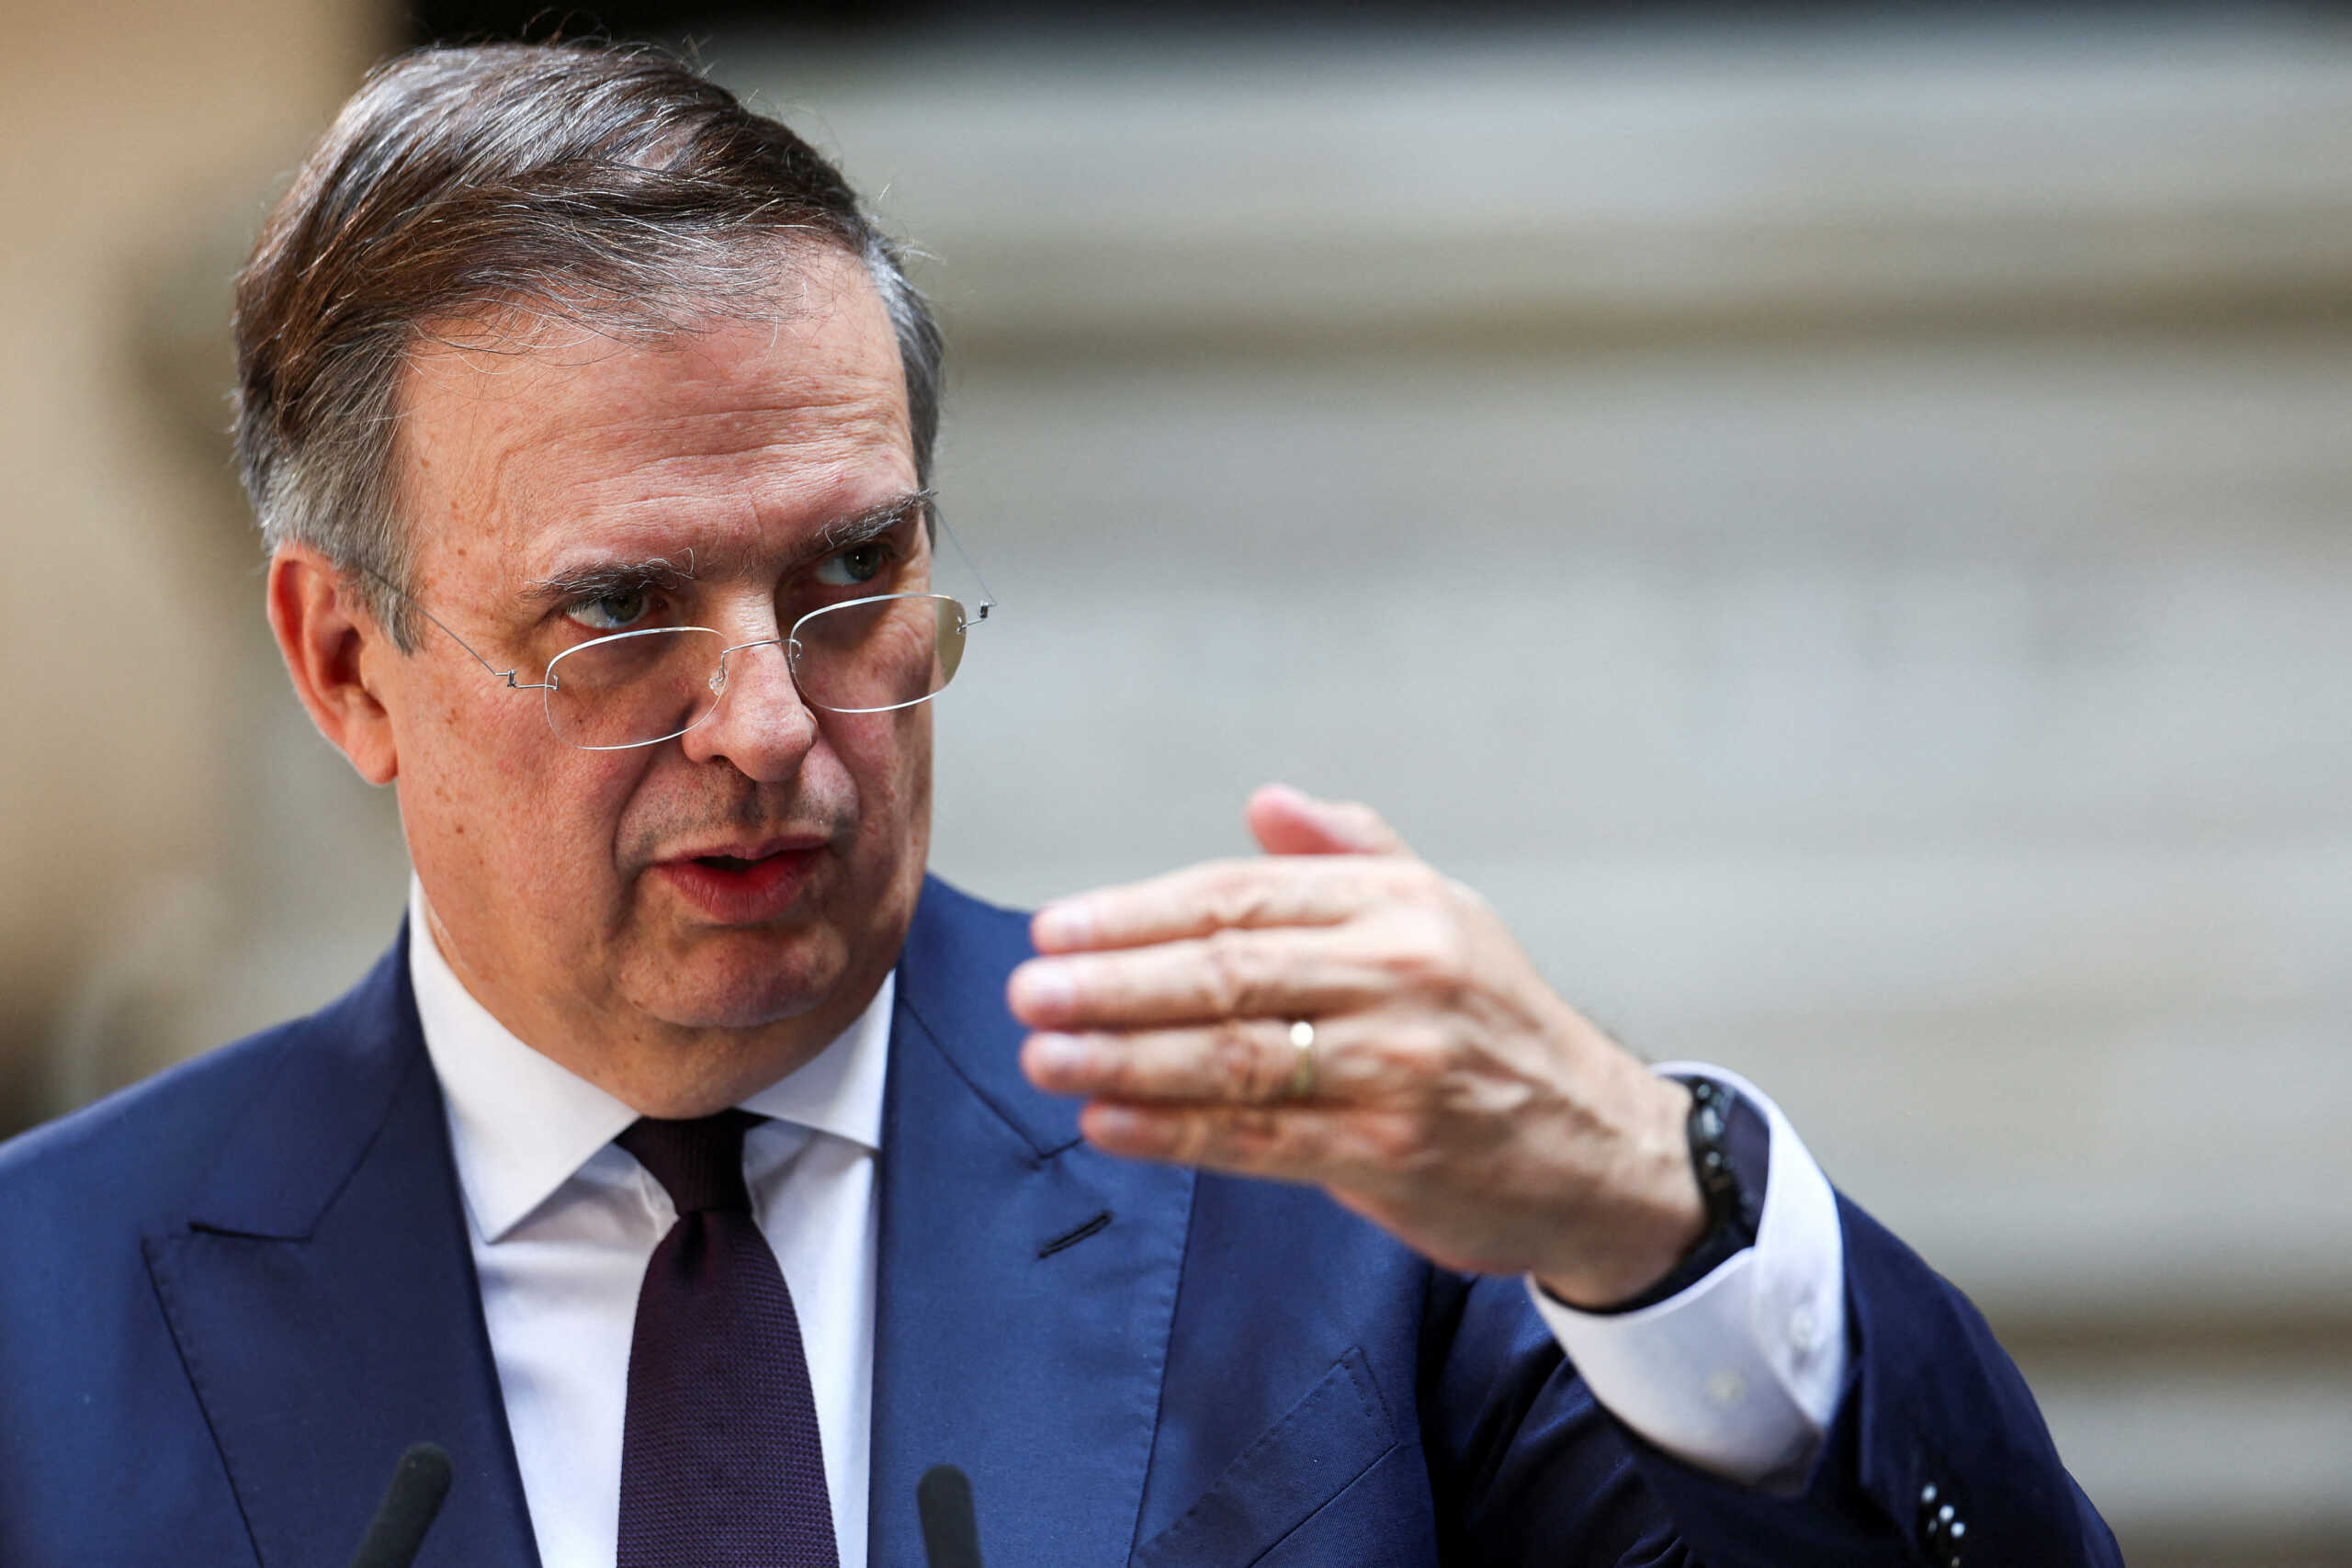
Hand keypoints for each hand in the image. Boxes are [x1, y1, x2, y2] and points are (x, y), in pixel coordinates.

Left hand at [1011, 784, 1707, 1307]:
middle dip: (1113, 983)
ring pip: (1233, 1057)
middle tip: (1028, 991)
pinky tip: (1107, 1122)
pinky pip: (1259, 1140)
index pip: (1239, 897)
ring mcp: (1398, 1067)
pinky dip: (1173, 1132)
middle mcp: (1401, 975)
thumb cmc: (1499, 1026)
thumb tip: (1266, 800)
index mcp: (1399, 906)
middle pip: (1226, 971)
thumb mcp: (1445, 913)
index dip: (1135, 914)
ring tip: (1044, 1056)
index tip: (1054, 929)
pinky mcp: (1392, 1152)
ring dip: (1123, 1058)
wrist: (1605, 1148)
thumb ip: (1348, 854)